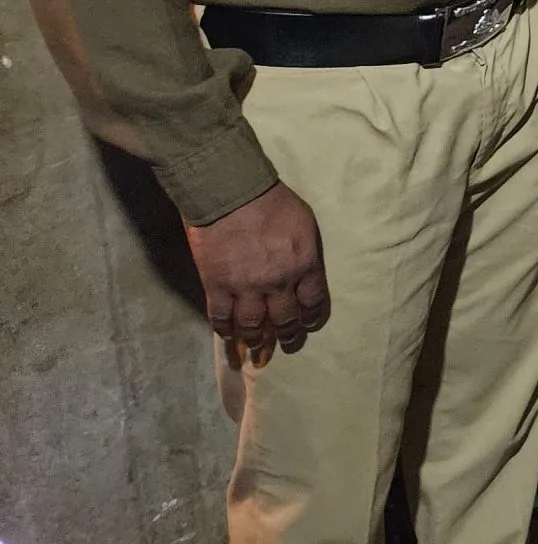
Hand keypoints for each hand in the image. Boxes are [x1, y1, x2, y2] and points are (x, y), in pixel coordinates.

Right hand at [187, 181, 329, 364]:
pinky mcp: (217, 286)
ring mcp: (246, 287)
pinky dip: (225, 333)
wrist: (231, 193)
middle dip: (288, 335)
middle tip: (287, 346)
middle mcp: (278, 283)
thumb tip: (302, 267)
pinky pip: (221, 318)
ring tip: (257, 351)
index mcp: (305, 265)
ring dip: (256, 341)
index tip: (308, 325)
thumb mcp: (305, 222)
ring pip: (253, 326)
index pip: (314, 302)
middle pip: (285, 319)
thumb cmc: (273, 201)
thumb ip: (305, 250)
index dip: (312, 317)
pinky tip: (228, 341)